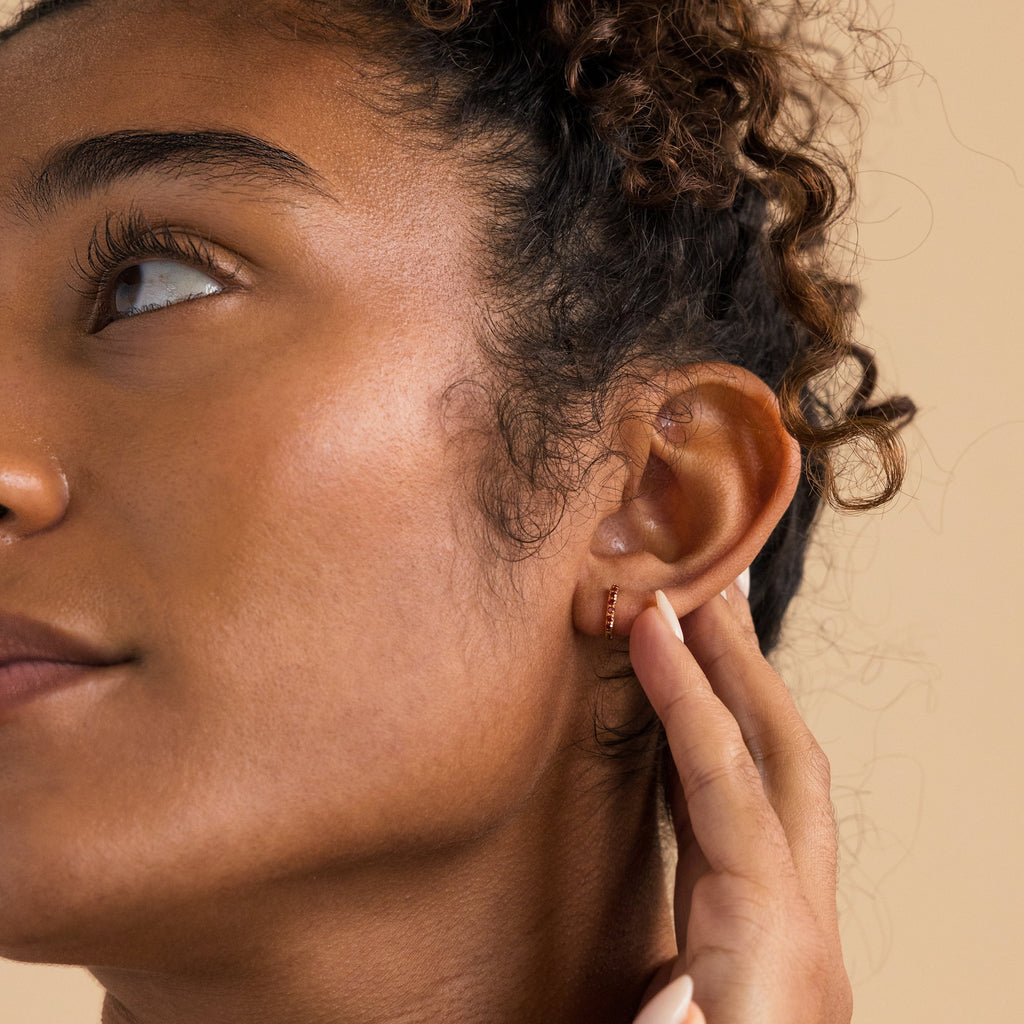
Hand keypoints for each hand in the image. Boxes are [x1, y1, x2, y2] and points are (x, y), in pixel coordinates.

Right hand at [627, 582, 851, 1023]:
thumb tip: (662, 985)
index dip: (691, 702)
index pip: (732, 795)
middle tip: (699, 587)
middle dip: (744, 667)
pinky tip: (689, 730)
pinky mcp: (762, 942)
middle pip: (787, 766)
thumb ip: (668, 1019)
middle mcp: (799, 936)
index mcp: (772, 962)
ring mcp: (791, 936)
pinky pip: (750, 821)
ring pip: (781, 786)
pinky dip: (720, 754)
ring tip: (698, 631)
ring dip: (740, 698)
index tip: (652, 622)